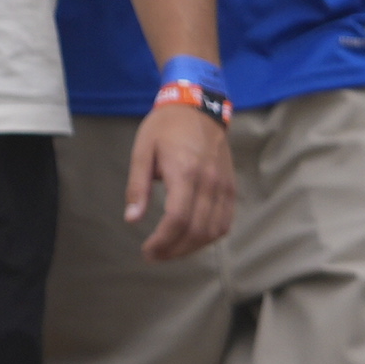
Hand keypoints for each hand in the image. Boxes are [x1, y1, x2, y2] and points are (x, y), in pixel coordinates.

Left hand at [123, 99, 234, 258]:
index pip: (177, 219)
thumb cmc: (165, 128)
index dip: (163, 241)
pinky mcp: (231, 188)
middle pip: (196, 230)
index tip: (147, 251)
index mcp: (185, 172)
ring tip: (171, 251)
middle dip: (175, 250)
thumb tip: (132, 219)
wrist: (197, 108)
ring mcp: (224, 186)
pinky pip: (226, 222)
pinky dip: (210, 237)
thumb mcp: (142, 151)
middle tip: (155, 255)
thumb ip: (137, 187)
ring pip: (214, 231)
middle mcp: (209, 183)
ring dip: (192, 248)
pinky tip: (193, 240)